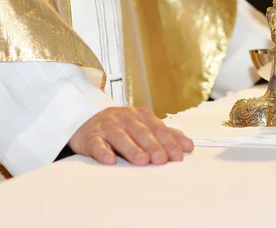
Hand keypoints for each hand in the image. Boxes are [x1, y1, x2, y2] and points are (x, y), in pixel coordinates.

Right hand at [69, 107, 193, 165]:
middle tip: (162, 159)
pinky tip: (110, 160)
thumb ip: (166, 135)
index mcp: (142, 115)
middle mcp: (126, 118)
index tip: (178, 155)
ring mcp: (108, 127)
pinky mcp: (91, 137)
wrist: (87, 121)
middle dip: (153, 146)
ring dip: (132, 149)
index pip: (158, 129)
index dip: (169, 142)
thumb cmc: (122, 126)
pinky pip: (97, 144)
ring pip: (121, 137)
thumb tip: (188, 146)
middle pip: (141, 132)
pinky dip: (103, 152)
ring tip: (141, 161)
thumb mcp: (144, 126)